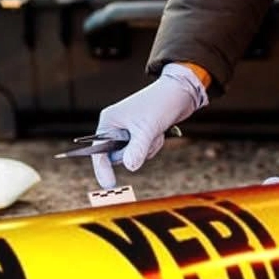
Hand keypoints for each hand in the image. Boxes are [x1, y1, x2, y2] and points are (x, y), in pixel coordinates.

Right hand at [92, 63, 207, 188]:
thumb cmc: (160, 104)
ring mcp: (128, 132)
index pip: (98, 151)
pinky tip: (159, 132)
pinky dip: (153, 146)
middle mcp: (115, 127)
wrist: (179, 94)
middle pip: (118, 156)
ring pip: (133, 156)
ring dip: (147, 149)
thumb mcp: (147, 128)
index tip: (109, 185)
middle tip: (148, 137)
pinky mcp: (140, 134)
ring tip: (155, 131)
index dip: (102, 169)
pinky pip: (143, 151)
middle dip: (136, 152)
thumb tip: (129, 167)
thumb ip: (137, 148)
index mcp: (109, 121)